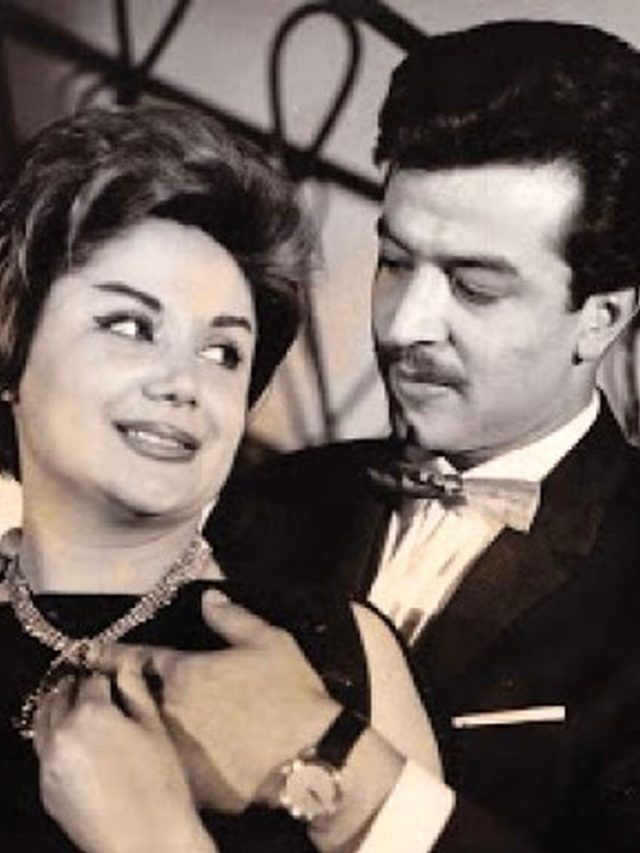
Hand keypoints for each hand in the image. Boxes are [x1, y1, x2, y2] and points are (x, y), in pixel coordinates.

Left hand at [34, 662, 216, 852]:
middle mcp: (62, 734)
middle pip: (62, 697)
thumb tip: (129, 659)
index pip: (93, 679)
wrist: (146, 842)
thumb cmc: (160, 782)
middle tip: (93, 689)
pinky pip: (45, 754)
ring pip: (44, 724)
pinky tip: (76, 746)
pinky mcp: (47, 790)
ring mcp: (50, 765)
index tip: (114, 678)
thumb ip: (136, 689)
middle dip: (77, 688)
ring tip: (78, 710)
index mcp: (91, 713)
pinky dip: (55, 740)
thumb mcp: (154, 728)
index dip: (106, 676)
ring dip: (59, 710)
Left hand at [97, 590, 340, 813]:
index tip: (92, 654)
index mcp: (186, 673)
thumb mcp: (269, 641)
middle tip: (122, 694)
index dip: (112, 656)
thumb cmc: (291, 693)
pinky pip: (174, 768)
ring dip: (149, 730)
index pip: (137, 660)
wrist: (310, 755)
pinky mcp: (191, 784)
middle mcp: (172, 712)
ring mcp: (178, 752)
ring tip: (154, 730)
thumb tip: (210, 596)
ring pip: (152, 737)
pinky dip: (176, 761)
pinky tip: (192, 758)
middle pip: (138, 701)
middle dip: (128, 696)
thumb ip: (233, 617)